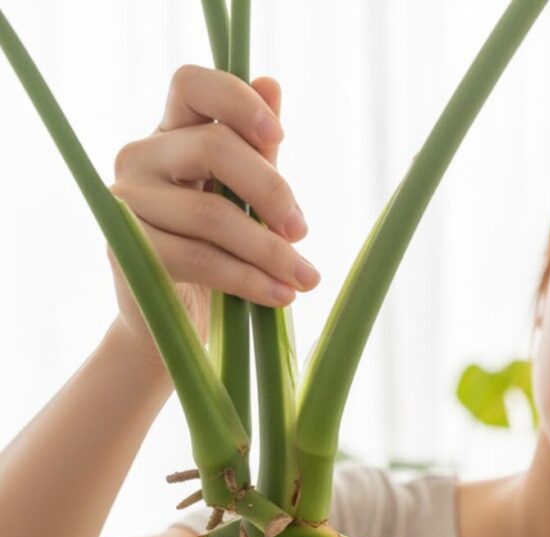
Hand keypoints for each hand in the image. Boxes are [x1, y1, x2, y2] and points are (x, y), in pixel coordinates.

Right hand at [105, 64, 319, 365]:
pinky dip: (249, 280)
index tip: (279, 136)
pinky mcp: (129, 250)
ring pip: (212, 214)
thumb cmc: (218, 254)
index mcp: (172, 135)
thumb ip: (257, 154)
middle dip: (272, 191)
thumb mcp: (244, 202)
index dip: (237, 101)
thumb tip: (271, 83)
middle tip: (304, 231)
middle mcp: (141, 157)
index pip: (193, 86)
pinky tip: (280, 296)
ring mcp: (127, 202)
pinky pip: (200, 259)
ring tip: (306, 279)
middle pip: (213, 148)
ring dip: (270, 251)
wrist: (175, 323)